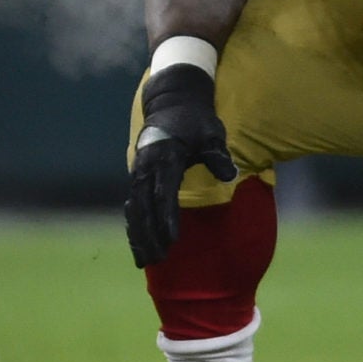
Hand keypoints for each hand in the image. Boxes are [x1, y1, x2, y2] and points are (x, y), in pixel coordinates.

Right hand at [125, 63, 235, 268]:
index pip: (164, 193)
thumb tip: (229, 175)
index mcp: (164, 157)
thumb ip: (217, 155)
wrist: (171, 99)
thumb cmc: (195, 119)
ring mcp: (139, 171)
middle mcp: (146, 166)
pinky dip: (134, 226)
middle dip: (149, 235)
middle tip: (158, 261)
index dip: (167, 219)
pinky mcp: (138, 176)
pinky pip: (133, 206)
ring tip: (144, 261)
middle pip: (143, 207)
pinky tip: (138, 245)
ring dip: (138, 235)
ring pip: (134, 209)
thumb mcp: (211, 132)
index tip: (172, 241)